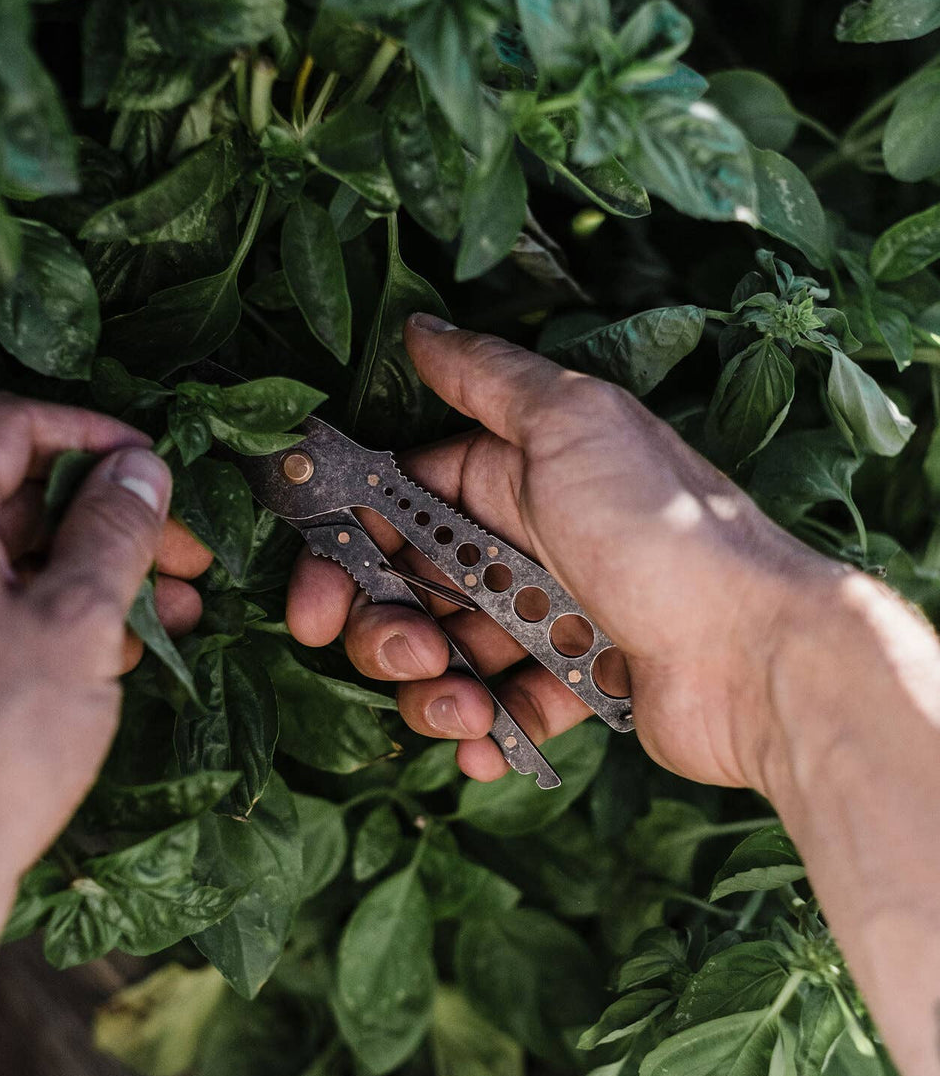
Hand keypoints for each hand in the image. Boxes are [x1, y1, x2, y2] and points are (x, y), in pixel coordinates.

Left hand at [0, 392, 210, 888]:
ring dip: (101, 571)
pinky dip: (61, 612)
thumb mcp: (78, 621)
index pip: (13, 427)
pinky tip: (131, 645)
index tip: (157, 467)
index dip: (96, 438)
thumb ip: (113, 532)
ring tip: (182, 606)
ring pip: (15, 555)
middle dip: (113, 517)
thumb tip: (140, 470)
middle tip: (187, 552)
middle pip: (19, 493)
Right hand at [288, 315, 839, 790]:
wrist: (758, 652)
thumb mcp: (572, 425)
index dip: (347, 547)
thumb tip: (421, 328)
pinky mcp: (580, 685)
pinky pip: (507, 710)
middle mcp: (532, 539)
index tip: (316, 595)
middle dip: (385, 628)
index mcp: (521, 474)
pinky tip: (486, 748)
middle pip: (414, 585)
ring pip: (451, 654)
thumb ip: (489, 379)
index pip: (401, 503)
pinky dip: (485, 734)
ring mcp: (554, 616)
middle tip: (402, 651)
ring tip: (460, 708)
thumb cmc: (660, 530)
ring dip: (434, 690)